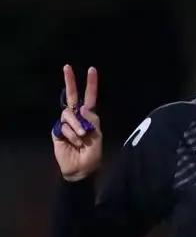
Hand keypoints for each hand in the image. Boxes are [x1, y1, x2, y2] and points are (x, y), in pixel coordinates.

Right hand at [52, 65, 102, 181]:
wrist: (82, 168)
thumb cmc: (92, 153)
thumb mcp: (97, 135)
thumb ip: (91, 121)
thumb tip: (82, 108)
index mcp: (89, 117)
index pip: (90, 97)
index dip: (91, 84)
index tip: (92, 69)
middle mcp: (77, 117)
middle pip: (72, 97)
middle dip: (71, 82)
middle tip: (67, 67)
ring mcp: (66, 123)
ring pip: (68, 114)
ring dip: (76, 125)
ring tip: (82, 137)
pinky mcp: (57, 131)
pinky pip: (62, 127)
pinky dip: (70, 135)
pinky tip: (74, 143)